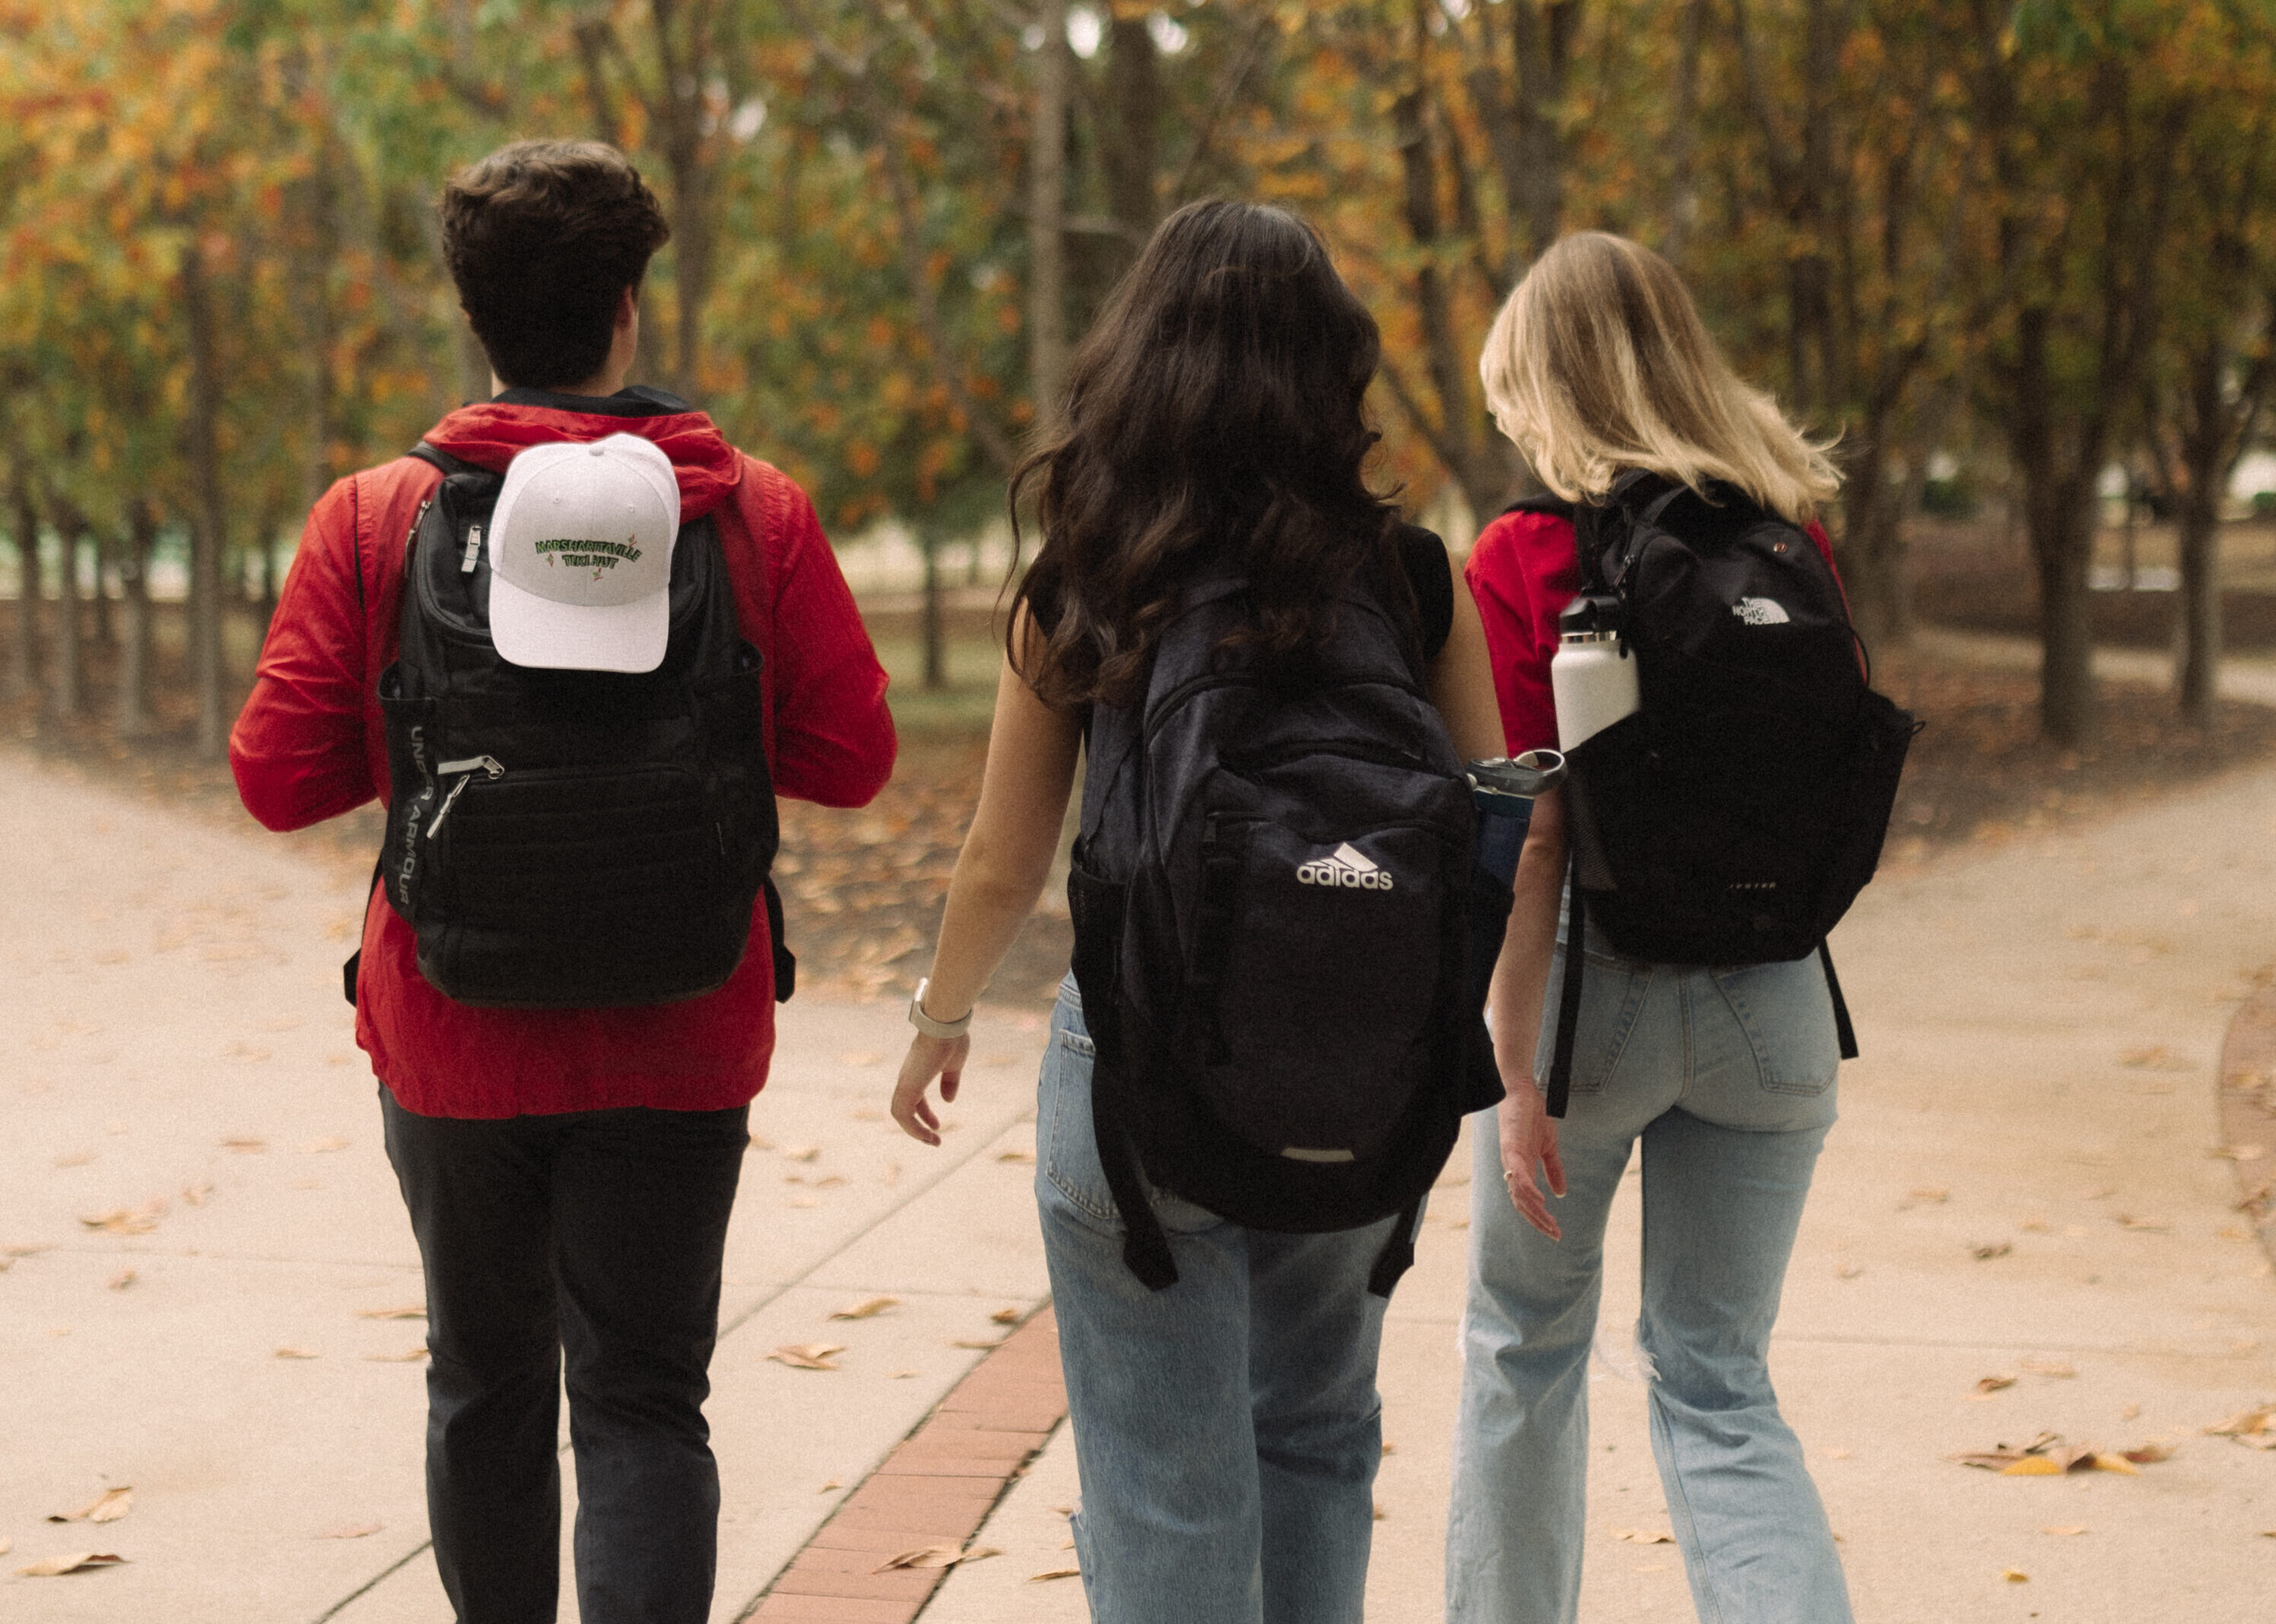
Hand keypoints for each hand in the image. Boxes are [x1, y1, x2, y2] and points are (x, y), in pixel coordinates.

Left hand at [891, 1031, 968, 1146]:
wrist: (945, 1025)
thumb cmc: (951, 1039)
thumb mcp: (954, 1065)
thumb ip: (950, 1082)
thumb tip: (948, 1099)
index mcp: (917, 1073)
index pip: (914, 1100)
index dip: (924, 1115)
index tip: (937, 1126)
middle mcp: (907, 1079)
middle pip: (904, 1109)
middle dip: (917, 1127)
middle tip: (934, 1140)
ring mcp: (906, 1082)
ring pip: (900, 1114)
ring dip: (915, 1131)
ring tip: (933, 1142)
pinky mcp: (908, 1086)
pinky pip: (903, 1114)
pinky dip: (913, 1128)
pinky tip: (927, 1134)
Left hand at [1497, 1075, 1566, 1240]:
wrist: (1523, 1091)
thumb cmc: (1532, 1116)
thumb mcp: (1548, 1147)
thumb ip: (1553, 1170)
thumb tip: (1560, 1194)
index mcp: (1521, 1169)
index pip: (1527, 1201)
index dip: (1539, 1217)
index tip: (1555, 1232)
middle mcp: (1513, 1167)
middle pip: (1522, 1203)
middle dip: (1538, 1221)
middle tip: (1555, 1234)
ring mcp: (1510, 1158)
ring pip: (1519, 1193)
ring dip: (1535, 1211)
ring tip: (1549, 1224)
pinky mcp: (1511, 1147)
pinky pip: (1518, 1174)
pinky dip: (1527, 1189)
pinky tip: (1540, 1200)